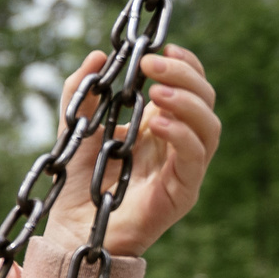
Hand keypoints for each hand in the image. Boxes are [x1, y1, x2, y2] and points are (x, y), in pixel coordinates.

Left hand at [42, 46, 218, 257]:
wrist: (69, 228)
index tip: (162, 48)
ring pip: (209, 128)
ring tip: (157, 92)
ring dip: (188, 103)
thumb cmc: (76, 182)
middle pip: (204, 101)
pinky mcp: (181, 194)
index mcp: (159, 124)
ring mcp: (182, 169)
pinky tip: (159, 123)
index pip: (190, 87)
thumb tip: (97, 55)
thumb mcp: (75, 127)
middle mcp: (176, 144)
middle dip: (184, 75)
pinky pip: (194, 160)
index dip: (185, 65)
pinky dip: (182, 137)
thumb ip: (83, 92)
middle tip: (151, 64)